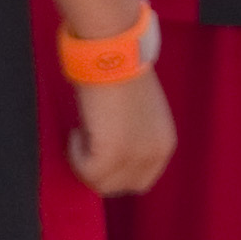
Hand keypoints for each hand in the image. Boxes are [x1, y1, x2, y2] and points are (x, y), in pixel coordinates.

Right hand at [71, 64, 174, 196]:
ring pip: (101, 185)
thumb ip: (134, 136)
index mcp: (164, 142)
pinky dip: (75, 154)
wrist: (112, 52)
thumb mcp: (139, 112)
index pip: (140, 180)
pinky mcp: (112, 153)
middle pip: (120, 187)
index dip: (115, 171)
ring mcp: (135, 155)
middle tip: (86, 143)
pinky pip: (86, 172)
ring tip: (83, 131)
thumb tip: (110, 150)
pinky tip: (77, 130)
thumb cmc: (119, 72)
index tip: (97, 151)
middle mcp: (155, 153)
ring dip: (85, 161)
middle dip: (99, 170)